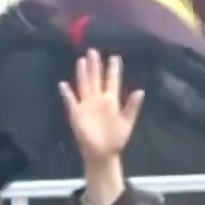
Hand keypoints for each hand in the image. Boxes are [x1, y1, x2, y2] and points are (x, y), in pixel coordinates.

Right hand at [59, 49, 145, 165]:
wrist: (103, 153)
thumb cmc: (116, 138)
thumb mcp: (127, 122)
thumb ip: (132, 106)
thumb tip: (141, 91)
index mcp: (111, 100)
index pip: (112, 81)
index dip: (113, 70)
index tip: (115, 57)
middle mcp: (98, 99)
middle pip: (95, 79)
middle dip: (95, 65)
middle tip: (93, 51)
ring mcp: (86, 105)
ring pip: (84, 85)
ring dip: (82, 73)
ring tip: (81, 60)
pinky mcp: (76, 114)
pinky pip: (71, 101)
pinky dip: (67, 93)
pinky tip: (63, 84)